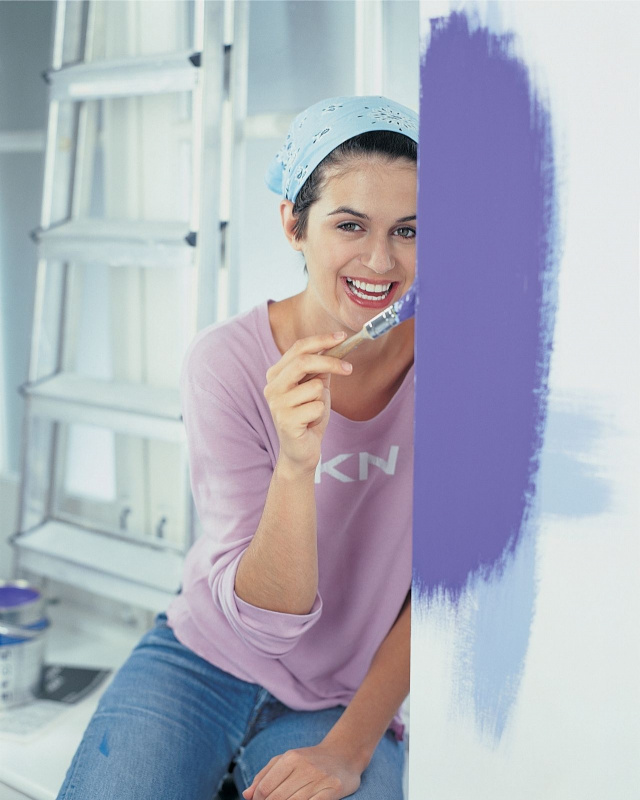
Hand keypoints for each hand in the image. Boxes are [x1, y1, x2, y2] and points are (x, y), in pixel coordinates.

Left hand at [241, 742, 361, 799]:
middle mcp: (304, 766)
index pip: (265, 788)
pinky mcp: (333, 789)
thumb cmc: (309, 760)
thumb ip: (265, 775)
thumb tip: (247, 795)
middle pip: (277, 798)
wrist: (344, 754)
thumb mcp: (286, 760)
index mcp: (290, 758)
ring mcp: (320, 778)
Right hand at [264, 332, 352, 475]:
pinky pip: (316, 407)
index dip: (321, 340)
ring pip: (314, 387)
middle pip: (303, 362)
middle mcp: (272, 387)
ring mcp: (277, 404)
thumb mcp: (315, 388)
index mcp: (276, 375)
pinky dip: (320, 414)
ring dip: (322, 399)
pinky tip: (310, 424)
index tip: (341, 337)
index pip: (297, 348)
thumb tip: (335, 345)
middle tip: (349, 369)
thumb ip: (320, 369)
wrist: (301, 451)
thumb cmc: (308, 417)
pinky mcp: (285, 421)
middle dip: (330, 362)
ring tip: (313, 412)